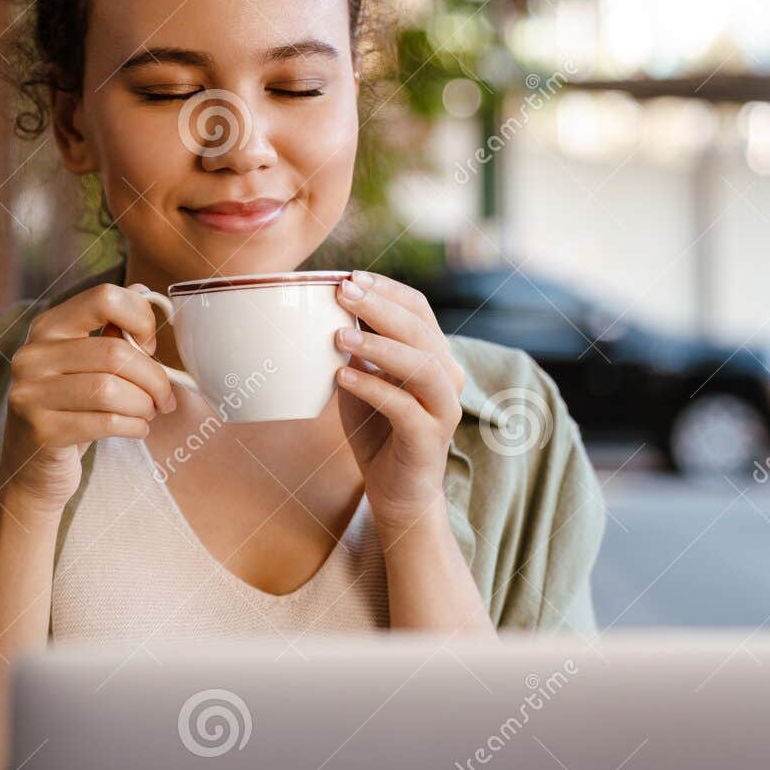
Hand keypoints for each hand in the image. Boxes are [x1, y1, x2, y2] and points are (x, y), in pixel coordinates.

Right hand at [0, 283, 177, 512]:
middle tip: (164, 397)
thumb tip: (142, 292)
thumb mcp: (83, 365)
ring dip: (144, 405)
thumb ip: (109, 330)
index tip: (150, 346)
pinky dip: (134, 426)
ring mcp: (31, 394)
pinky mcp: (41, 431)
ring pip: (111, 389)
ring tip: (149, 413)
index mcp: (47, 327)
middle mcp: (32, 355)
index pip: (104, 298)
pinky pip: (105, 422)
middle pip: (114, 352)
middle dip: (153, 377)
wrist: (33, 469)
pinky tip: (137, 429)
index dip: (140, 318)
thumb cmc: (70, 410)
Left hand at [332, 271, 465, 533]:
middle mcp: (446, 377)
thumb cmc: (377, 430)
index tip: (350, 276)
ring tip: (338, 334)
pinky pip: (404, 406)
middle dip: (380, 306)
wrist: (397, 492)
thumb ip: (353, 350)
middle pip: (420, 330)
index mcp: (432, 356)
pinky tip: (342, 375)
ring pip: (422, 365)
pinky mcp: (429, 438)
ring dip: (379, 345)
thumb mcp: (362, 381)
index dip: (387, 290)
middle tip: (342, 291)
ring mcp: (442, 408)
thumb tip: (323, 311)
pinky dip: (372, 386)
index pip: (419, 309)